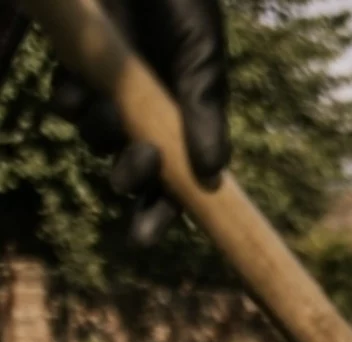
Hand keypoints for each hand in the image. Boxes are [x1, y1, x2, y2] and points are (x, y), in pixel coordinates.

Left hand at [49, 0, 229, 244]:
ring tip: (107, 103)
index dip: (161, 213)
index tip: (142, 237)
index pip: (178, 180)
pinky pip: (67, 104)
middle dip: (131, 176)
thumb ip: (203, 112)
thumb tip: (212, 175)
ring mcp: (111, 95)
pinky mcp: (78, 70)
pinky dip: (72, 101)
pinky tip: (81, 84)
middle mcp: (149, 115)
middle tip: (137, 159)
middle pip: (134, 171)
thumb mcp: (200, 59)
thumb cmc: (181, 5)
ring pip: (96, 139)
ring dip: (101, 133)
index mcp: (189, 120)